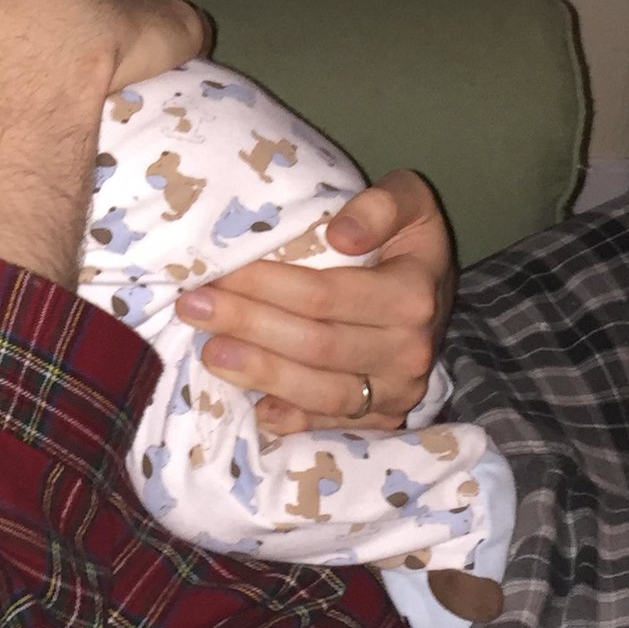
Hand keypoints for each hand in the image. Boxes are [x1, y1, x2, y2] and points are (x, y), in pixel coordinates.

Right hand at [0, 0, 208, 91]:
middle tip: (86, 49)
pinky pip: (186, 32)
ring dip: (140, 29)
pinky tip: (170, 67)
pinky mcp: (177, 26)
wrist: (44, 29)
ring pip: (147, 6)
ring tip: (126, 63)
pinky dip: (181, 46)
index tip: (48, 24)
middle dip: (101, 11)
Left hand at [175, 170, 453, 432]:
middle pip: (315, 345)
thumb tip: (341, 236)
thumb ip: (383, 204)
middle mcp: (408, 352)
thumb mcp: (409, 202)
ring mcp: (397, 392)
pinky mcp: (382, 419)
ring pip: (320, 393)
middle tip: (193, 307)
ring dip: (259, 374)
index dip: (266, 286)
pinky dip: (289, 419)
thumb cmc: (406, 240)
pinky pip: (330, 425)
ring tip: (208, 352)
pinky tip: (250, 406)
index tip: (218, 271)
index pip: (325, 295)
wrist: (435, 294)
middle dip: (247, 325)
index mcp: (411, 296)